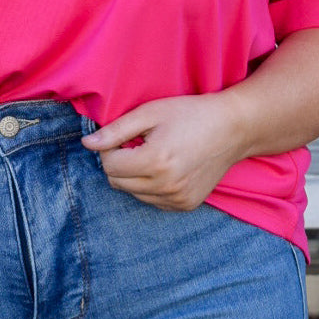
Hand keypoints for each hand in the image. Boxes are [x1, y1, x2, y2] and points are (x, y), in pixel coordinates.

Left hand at [81, 94, 246, 210]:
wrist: (231, 129)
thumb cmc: (190, 114)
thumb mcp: (150, 112)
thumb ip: (116, 130)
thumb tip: (87, 144)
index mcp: (155, 162)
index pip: (109, 165)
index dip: (110, 147)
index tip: (125, 134)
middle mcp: (166, 186)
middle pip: (117, 182)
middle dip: (119, 162)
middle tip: (137, 142)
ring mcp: (177, 199)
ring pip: (132, 193)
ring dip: (134, 175)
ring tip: (154, 152)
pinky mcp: (185, 206)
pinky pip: (151, 201)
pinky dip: (150, 186)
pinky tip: (166, 166)